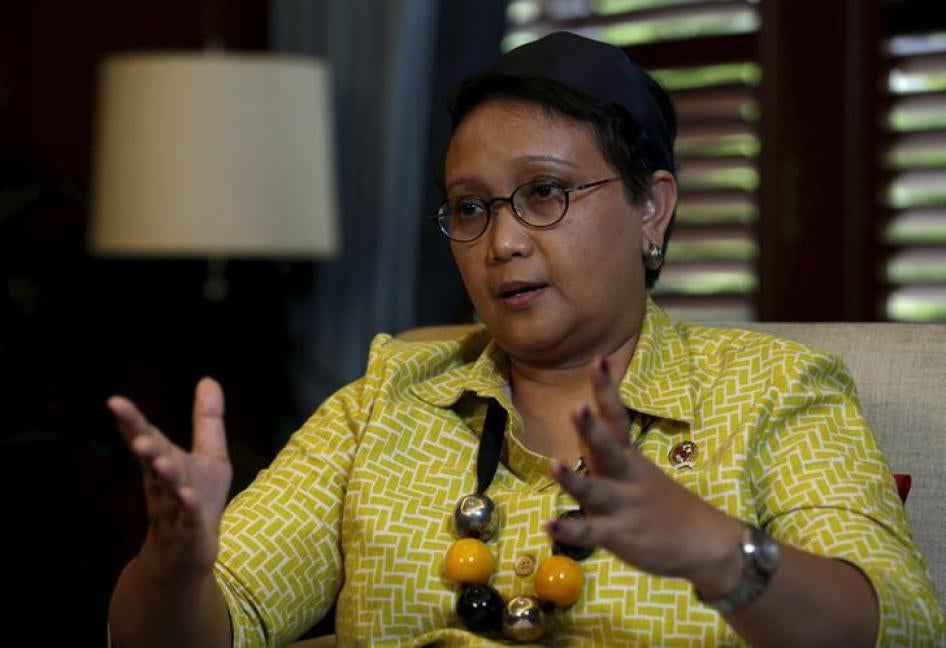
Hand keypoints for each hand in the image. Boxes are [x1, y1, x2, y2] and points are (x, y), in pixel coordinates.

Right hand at [108, 378, 232, 577]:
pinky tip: (187, 498)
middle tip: (136, 434)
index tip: (114, 401)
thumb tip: (207, 378)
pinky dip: (187, 510)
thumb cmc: (196, 500)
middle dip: (144, 447)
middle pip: (152, 464)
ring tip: (160, 460)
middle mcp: (163, 486)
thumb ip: (206, 420)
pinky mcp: (189, 535)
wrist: (186, 555)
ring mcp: (174, 511)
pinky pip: (187, 522)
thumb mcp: (208, 455)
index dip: (132, 422)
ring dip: (164, 476)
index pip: (147, 439)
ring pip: (167, 492)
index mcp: (164, 464)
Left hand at [545, 359, 742, 592]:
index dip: (606, 391)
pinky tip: (548, 526)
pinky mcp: (619, 535)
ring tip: (554, 464)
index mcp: (629, 458)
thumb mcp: (638, 472)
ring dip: (573, 479)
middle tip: (578, 406)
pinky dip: (569, 531)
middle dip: (592, 428)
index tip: (598, 360)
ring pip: (595, 490)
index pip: (616, 418)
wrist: (706, 543)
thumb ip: (608, 451)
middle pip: (609, 448)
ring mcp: (622, 506)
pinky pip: (590, 533)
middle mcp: (625, 476)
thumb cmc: (663, 505)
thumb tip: (584, 426)